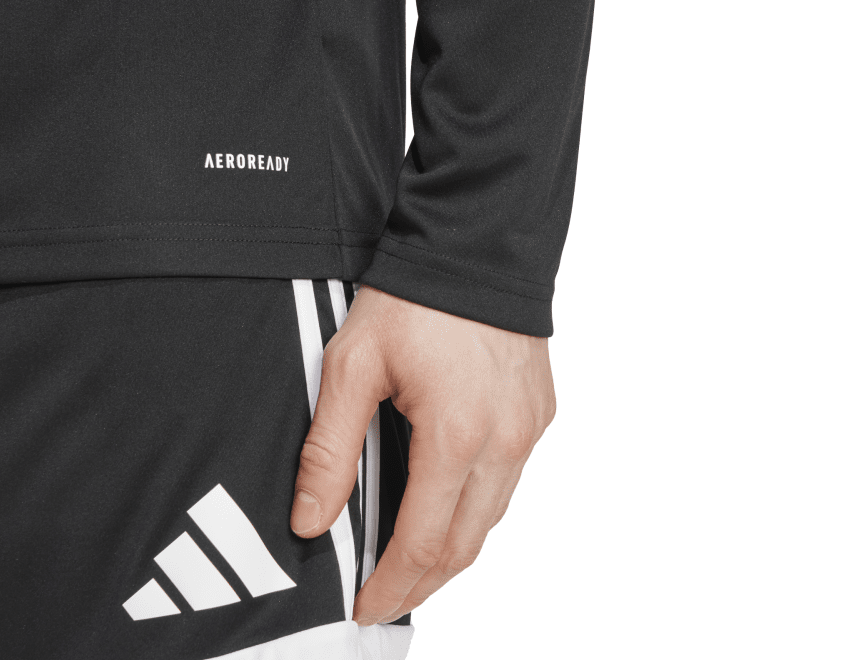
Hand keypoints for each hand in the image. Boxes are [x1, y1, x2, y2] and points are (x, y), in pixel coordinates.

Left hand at [289, 285, 555, 624]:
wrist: (474, 243)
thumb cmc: (413, 296)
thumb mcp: (352, 366)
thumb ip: (329, 450)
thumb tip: (311, 520)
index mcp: (457, 434)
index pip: (424, 541)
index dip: (393, 584)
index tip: (366, 606)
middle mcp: (505, 440)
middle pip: (467, 543)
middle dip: (424, 581)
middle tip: (386, 596)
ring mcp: (529, 426)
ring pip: (493, 515)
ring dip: (454, 547)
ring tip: (413, 561)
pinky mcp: (539, 411)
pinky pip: (510, 478)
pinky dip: (478, 505)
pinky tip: (449, 501)